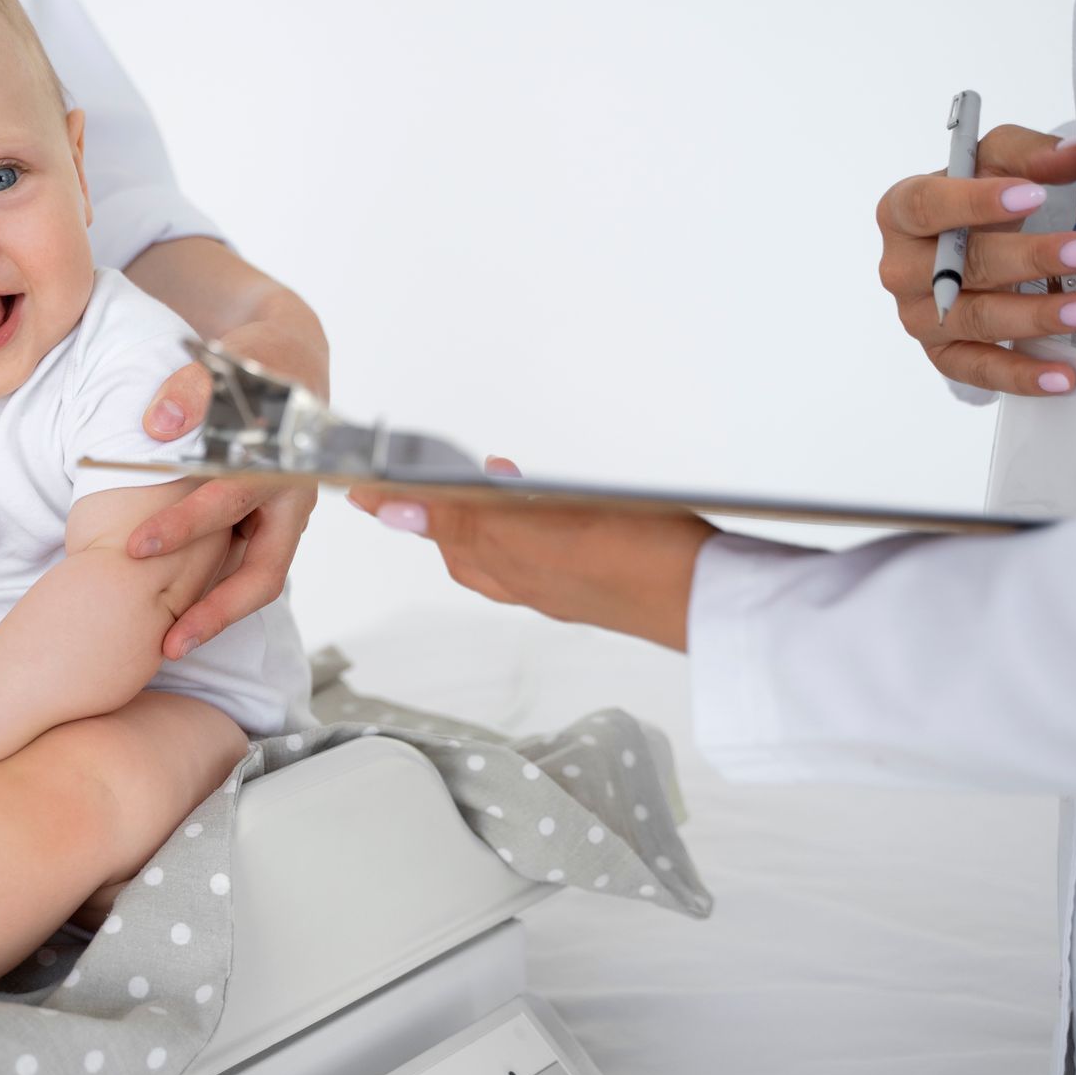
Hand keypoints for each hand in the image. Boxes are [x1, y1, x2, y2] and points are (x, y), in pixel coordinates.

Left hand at [127, 324, 324, 659]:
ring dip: (217, 615)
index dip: (184, 525)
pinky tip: (175, 617)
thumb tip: (161, 424)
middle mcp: (290, 501)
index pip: (230, 500)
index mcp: (283, 461)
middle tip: (169, 642)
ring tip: (170, 647)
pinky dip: (215, 594)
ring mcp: (283, 519)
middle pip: (262, 572)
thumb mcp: (235, 363)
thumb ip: (196, 388)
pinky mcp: (271, 527)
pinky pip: (247, 570)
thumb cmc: (263, 363)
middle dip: (215, 610)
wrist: (296, 365)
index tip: (135, 547)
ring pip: (258, 581)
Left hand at [351, 458, 716, 650]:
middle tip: (416, 480)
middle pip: (466, 544)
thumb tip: (392, 511)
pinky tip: (550, 500)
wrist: (708, 597)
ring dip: (489, 511)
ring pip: (509, 543)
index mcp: (505, 570)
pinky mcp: (604, 571)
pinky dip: (533, 519)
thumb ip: (462, 519)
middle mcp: (530, 582)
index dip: (403, 505)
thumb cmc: (632, 565)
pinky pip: (549, 544)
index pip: (437, 533)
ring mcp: (568, 580)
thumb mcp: (533, 529)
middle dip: (441, 511)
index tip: (367, 486)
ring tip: (486, 477)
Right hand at [876, 125, 1075, 395]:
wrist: (968, 243)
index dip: (976, 203)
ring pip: (973, 319)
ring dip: (1034, 316)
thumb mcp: (996, 161)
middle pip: (959, 267)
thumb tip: (1074, 154)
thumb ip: (1030, 153)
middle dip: (1028, 259)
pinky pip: (976, 370)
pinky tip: (1062, 376)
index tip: (1033, 196)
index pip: (926, 207)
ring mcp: (917, 316)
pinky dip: (1020, 375)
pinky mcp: (941, 353)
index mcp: (901, 212)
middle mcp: (900, 267)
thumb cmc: (978, 199)